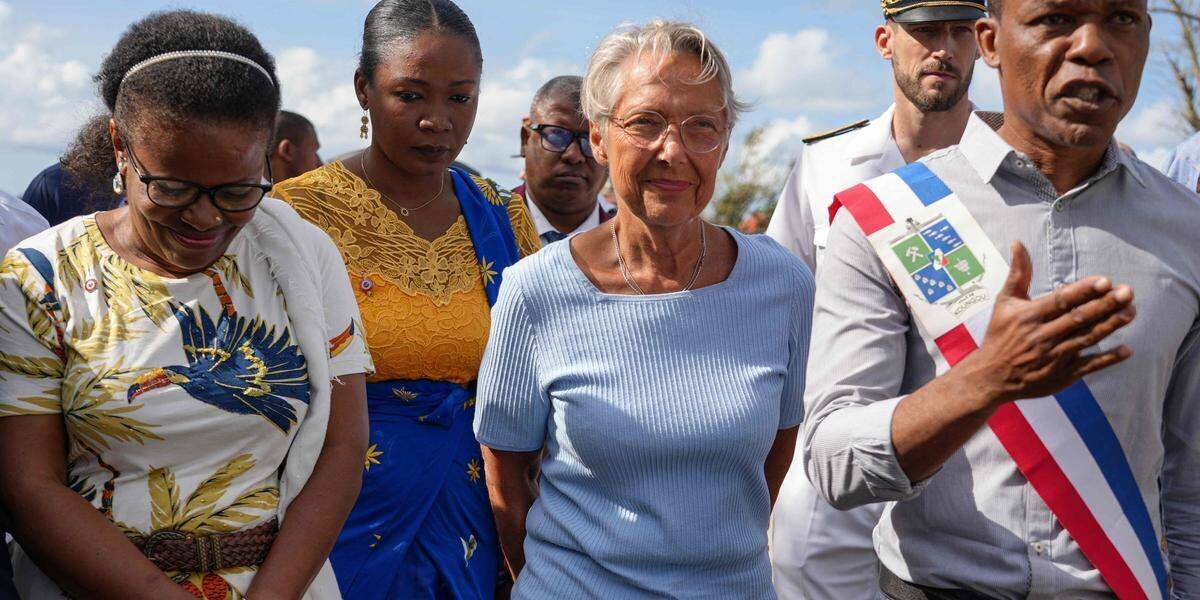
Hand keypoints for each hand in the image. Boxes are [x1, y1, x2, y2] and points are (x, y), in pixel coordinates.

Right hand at [960, 241, 1134, 406]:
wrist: (990, 377)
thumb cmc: (999, 334)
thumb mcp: (1004, 302)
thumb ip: (1018, 273)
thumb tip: (1018, 243)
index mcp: (1029, 316)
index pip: (1060, 300)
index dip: (1083, 291)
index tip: (1105, 281)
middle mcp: (1042, 336)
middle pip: (1078, 318)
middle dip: (1104, 305)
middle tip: (1127, 292)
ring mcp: (1053, 357)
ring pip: (1086, 338)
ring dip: (1110, 326)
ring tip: (1131, 312)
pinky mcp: (1061, 375)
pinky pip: (1088, 366)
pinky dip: (1107, 359)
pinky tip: (1126, 350)